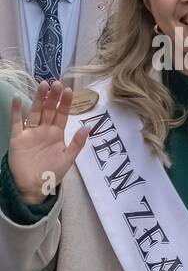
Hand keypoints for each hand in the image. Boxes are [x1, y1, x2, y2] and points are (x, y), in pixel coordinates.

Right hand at [8, 82, 88, 206]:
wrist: (34, 187)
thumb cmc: (52, 173)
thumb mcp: (68, 158)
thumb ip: (77, 143)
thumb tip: (88, 126)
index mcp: (57, 134)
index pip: (62, 114)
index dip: (65, 103)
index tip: (68, 90)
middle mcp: (44, 130)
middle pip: (49, 110)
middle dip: (52, 97)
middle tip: (56, 82)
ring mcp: (30, 133)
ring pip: (35, 112)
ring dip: (38, 99)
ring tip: (42, 85)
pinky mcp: (18, 138)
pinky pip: (17, 122)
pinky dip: (16, 111)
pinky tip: (17, 98)